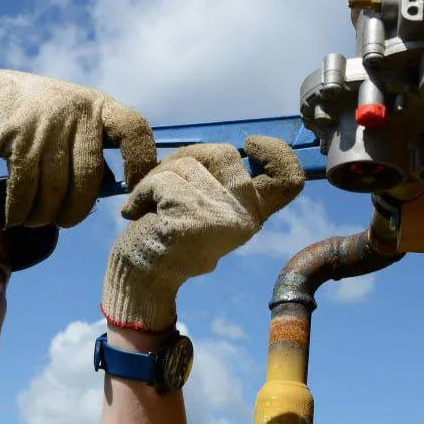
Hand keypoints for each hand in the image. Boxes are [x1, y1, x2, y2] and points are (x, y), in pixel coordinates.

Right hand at [0, 67, 156, 227]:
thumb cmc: (37, 119)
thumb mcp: (72, 122)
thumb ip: (95, 149)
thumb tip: (118, 189)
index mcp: (98, 106)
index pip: (135, 131)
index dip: (141, 164)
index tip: (132, 191)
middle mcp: (77, 111)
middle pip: (89, 178)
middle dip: (76, 210)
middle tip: (64, 221)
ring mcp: (47, 123)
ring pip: (56, 190)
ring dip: (44, 215)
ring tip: (36, 219)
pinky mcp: (18, 137)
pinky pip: (25, 189)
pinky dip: (21, 210)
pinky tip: (17, 216)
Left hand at [101, 137, 304, 332]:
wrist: (143, 279)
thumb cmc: (170, 238)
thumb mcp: (208, 209)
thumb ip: (224, 182)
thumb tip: (233, 148)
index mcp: (253, 217)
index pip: (289, 180)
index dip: (277, 152)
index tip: (250, 145)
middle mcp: (244, 219)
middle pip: (225, 154)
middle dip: (188, 156)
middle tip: (165, 179)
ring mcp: (220, 217)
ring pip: (188, 163)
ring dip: (159, 176)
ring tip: (149, 203)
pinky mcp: (190, 216)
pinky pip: (163, 180)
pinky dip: (142, 191)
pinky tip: (134, 213)